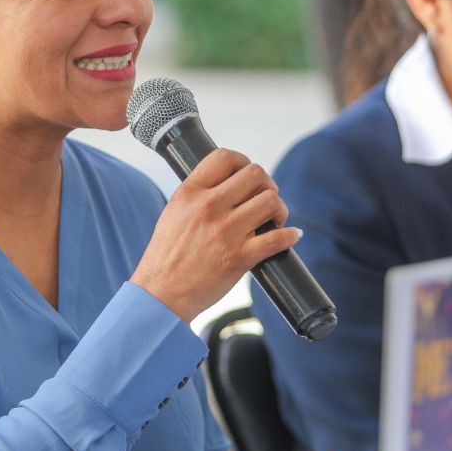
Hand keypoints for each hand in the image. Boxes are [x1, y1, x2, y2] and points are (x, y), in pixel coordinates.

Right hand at [131, 149, 298, 322]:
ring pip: (270, 201)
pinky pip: (277, 238)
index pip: (225, 157)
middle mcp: (208, 207)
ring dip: (279, 209)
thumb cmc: (166, 256)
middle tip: (264, 198)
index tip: (247, 175)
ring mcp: (225, 232)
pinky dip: (289, 236)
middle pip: (255, 174)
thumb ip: (198, 195)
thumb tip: (227, 184)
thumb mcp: (174, 212)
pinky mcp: (240, 257)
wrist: (161, 294)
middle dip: (267, 184)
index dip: (243, 162)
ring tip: (275, 219)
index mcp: (190, 193)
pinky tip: (290, 236)